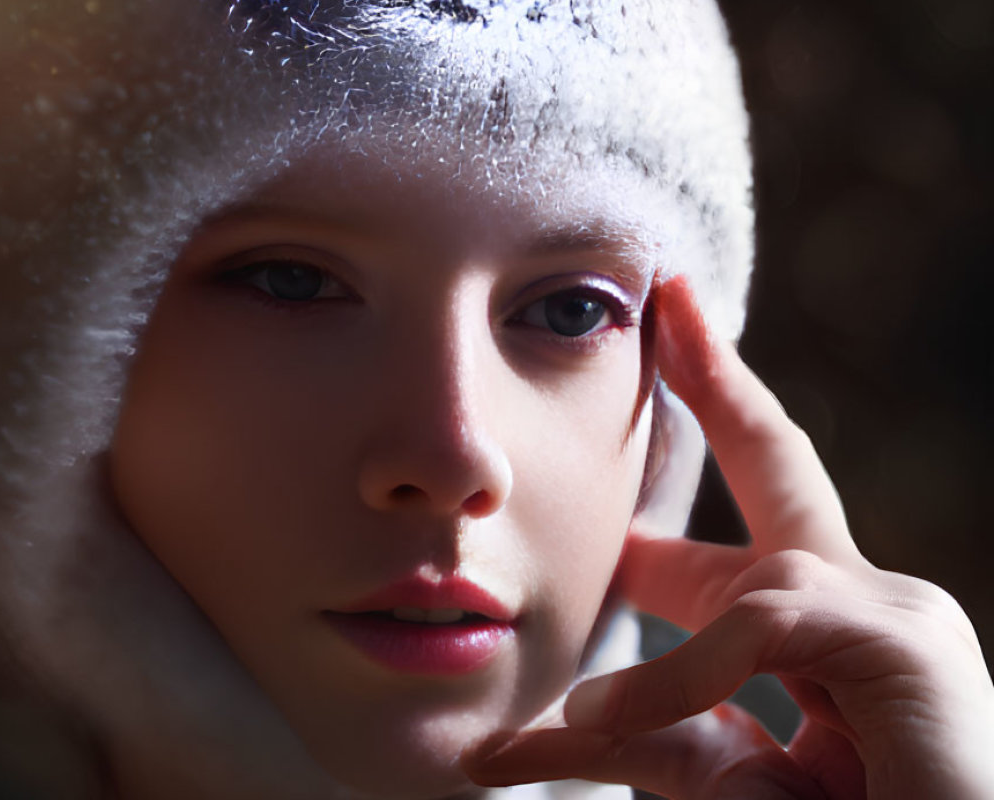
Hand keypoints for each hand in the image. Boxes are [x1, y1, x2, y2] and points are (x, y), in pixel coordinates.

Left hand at [464, 276, 993, 798]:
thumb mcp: (722, 781)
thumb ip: (654, 732)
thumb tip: (546, 718)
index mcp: (818, 631)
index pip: (746, 522)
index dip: (702, 449)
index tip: (656, 381)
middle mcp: (864, 601)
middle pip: (779, 466)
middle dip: (720, 381)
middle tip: (672, 299)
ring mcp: (895, 617)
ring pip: (753, 581)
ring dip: (665, 626)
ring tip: (588, 712)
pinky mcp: (905, 645)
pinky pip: (764, 625)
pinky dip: (682, 674)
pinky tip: (610, 715)